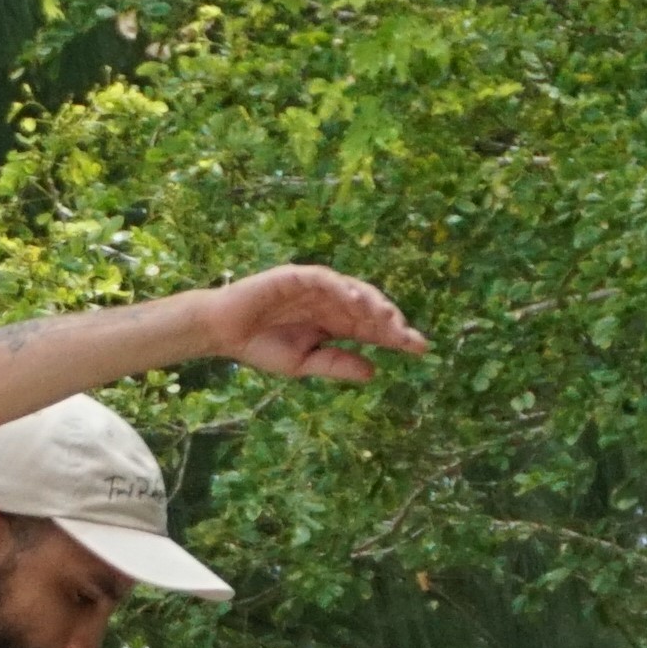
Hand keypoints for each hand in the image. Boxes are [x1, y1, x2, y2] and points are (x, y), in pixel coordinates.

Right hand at [200, 264, 425, 382]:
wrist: (225, 332)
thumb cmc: (262, 346)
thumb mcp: (304, 363)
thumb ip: (336, 365)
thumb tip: (373, 372)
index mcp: (335, 323)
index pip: (372, 329)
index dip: (397, 336)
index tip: (421, 349)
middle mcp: (332, 301)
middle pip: (370, 308)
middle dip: (391, 321)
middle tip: (409, 337)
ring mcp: (317, 287)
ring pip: (353, 290)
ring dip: (372, 303)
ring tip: (390, 319)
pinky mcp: (297, 276)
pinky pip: (325, 279)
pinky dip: (341, 287)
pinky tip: (355, 300)